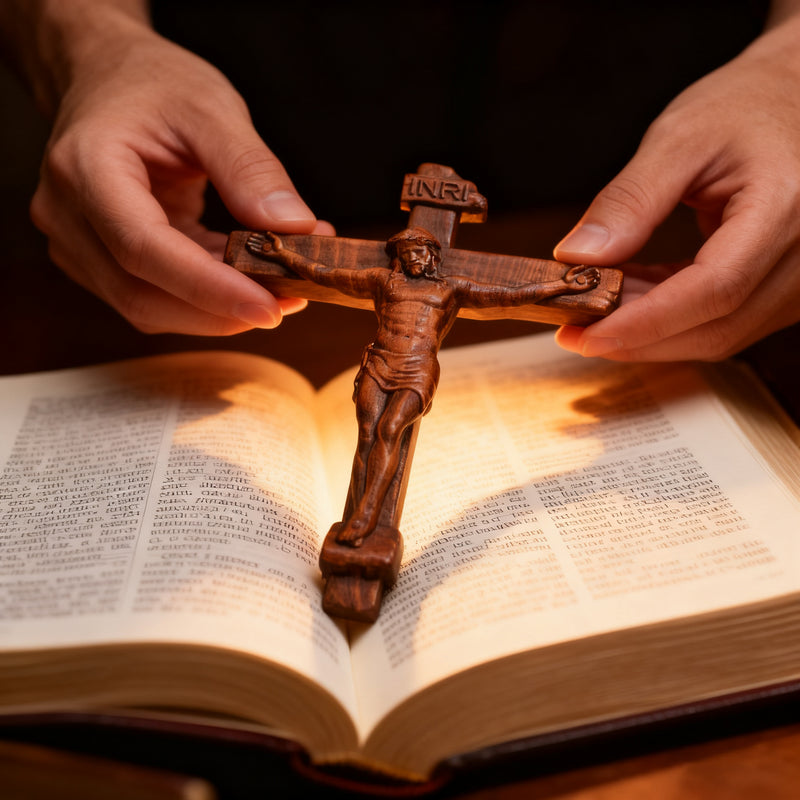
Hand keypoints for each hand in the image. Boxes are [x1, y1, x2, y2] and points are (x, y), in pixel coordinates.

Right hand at [29, 11, 332, 334]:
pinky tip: (250, 282)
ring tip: (281, 292)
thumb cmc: (153, 84)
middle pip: (142, 294)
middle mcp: (67, 216)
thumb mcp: (211, 107)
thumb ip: (251, 168)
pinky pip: (154, 299)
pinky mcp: (99, 264)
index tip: (270, 307)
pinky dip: (207, 300)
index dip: (208, 287)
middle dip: (222, 310)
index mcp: (85, 168)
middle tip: (292, 301)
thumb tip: (296, 229)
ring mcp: (76, 246)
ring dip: (219, 312)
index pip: (142, 248)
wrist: (105, 79)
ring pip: (148, 309)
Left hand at [553, 9, 799, 360]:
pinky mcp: (783, 288)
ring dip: (649, 332)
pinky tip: (629, 296)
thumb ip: (629, 201)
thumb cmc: (747, 104)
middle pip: (716, 327)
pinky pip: (722, 320)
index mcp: (786, 209)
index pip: (715, 289)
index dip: (645, 322)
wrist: (794, 97)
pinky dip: (669, 317)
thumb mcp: (679, 138)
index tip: (585, 334)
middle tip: (574, 330)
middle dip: (636, 338)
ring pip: (717, 334)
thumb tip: (577, 257)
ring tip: (596, 306)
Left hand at [562, 265, 600, 291]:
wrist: (564, 286)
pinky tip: (595, 280)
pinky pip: (592, 286)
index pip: (590, 272)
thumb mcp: (572, 271)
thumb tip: (584, 265)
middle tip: (597, 272)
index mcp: (582, 275)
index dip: (594, 270)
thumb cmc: (566, 278)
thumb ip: (578, 268)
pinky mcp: (585, 288)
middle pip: (594, 276)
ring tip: (598, 276)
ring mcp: (585, 284)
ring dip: (598, 278)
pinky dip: (595, 283)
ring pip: (595, 281)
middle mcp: (585, 279)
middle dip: (597, 274)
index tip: (596, 269)